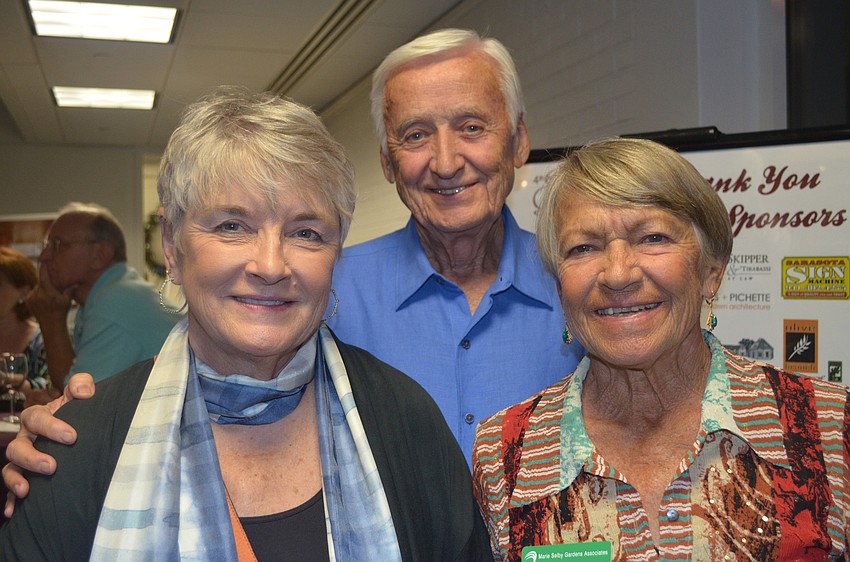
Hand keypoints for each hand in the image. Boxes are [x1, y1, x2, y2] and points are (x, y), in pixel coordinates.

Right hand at [3, 373, 94, 517]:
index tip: (72, 437)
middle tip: (51, 466)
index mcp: (36, 417)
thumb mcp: (79, 396)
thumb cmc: (75, 411)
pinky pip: (11, 490)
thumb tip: (83, 391)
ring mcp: (22, 458)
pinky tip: (13, 511)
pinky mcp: (25, 476)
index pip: (36, 418)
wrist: (75, 431)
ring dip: (16, 479)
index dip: (51, 427)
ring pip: (10, 468)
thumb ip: (82, 385)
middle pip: (17, 447)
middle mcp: (25, 438)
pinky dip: (11, 500)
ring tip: (27, 490)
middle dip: (31, 457)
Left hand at [25, 266, 72, 322]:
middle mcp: (37, 294)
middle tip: (53, 288)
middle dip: (46, 283)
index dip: (44, 268)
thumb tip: (77, 282)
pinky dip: (37, 294)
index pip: (44, 276)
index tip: (44, 261)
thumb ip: (70, 290)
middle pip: (41, 282)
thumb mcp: (67, 300)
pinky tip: (43, 300)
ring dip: (41, 289)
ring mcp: (31, 298)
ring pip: (37, 288)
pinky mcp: (28, 301)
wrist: (51, 324)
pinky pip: (32, 293)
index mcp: (48, 292)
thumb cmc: (61, 311)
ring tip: (48, 296)